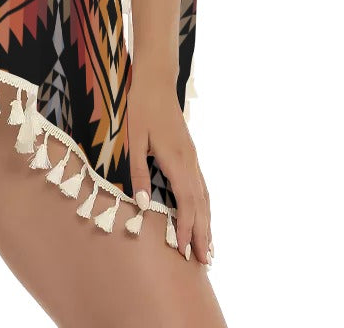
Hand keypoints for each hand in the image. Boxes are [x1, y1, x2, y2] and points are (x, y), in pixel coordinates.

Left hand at [127, 73, 213, 263]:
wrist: (156, 81)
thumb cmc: (141, 108)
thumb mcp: (134, 139)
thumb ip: (139, 171)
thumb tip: (144, 204)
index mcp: (176, 160)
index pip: (186, 203)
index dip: (186, 229)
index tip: (185, 251)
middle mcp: (189, 162)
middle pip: (201, 205)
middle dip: (202, 234)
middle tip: (205, 262)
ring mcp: (192, 158)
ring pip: (204, 197)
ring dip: (207, 224)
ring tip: (209, 249)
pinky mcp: (190, 154)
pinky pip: (202, 186)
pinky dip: (205, 207)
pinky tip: (204, 216)